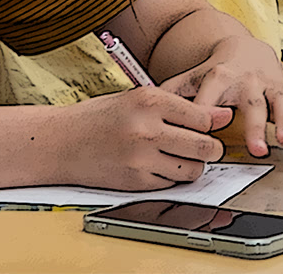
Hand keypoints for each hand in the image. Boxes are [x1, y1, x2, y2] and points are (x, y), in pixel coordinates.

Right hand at [58, 86, 230, 190]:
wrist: (60, 142)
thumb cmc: (101, 117)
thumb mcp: (139, 98)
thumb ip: (181, 106)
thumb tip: (222, 116)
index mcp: (150, 101)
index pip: (203, 117)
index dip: (213, 123)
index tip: (214, 125)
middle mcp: (146, 129)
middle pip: (204, 146)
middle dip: (212, 149)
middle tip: (209, 146)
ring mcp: (140, 159)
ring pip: (191, 169)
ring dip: (194, 165)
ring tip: (182, 155)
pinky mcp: (135, 182)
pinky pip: (171, 183)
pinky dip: (172, 177)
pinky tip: (161, 165)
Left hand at [159, 35, 282, 155]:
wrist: (243, 47)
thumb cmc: (214, 70)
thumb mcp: (190, 77)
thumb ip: (170, 92)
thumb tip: (141, 102)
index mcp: (220, 78)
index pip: (211, 99)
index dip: (207, 114)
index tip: (204, 134)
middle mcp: (248, 82)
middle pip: (252, 104)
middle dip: (255, 126)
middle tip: (258, 148)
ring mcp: (270, 87)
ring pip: (281, 103)